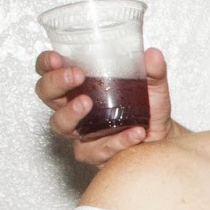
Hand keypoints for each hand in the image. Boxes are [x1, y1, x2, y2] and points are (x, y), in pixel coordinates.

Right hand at [35, 46, 176, 166]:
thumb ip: (154, 71)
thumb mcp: (153, 87)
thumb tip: (153, 55)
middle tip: (76, 76)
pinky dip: (119, 140)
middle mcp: (72, 108)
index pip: (49, 71)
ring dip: (71, 113)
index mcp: (78, 86)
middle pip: (47, 95)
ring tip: (87, 103)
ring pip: (61, 125)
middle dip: (56, 83)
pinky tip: (136, 133)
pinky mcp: (95, 154)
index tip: (56, 58)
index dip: (46, 64)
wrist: (163, 139)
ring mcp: (80, 132)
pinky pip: (100, 148)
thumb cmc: (147, 109)